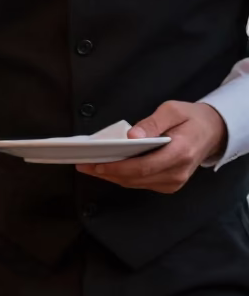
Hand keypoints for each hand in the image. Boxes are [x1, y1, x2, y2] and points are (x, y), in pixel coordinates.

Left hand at [75, 101, 227, 192]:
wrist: (212, 131)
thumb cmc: (191, 119)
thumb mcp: (172, 110)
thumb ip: (151, 123)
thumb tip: (131, 136)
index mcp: (181, 153)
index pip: (143, 167)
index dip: (117, 168)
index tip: (96, 164)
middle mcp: (177, 172)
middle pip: (135, 178)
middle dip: (106, 172)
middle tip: (84, 165)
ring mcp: (174, 181)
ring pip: (135, 183)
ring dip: (111, 176)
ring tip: (90, 166)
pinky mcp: (169, 184)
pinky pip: (140, 183)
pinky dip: (122, 177)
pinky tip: (108, 169)